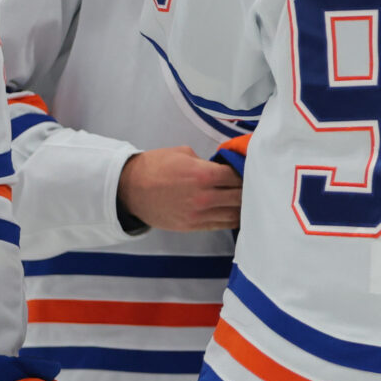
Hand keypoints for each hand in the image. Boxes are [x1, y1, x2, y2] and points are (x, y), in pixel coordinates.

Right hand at [118, 145, 241, 231]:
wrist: (131, 189)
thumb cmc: (155, 166)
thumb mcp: (183, 153)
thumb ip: (205, 162)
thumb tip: (220, 168)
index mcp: (203, 175)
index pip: (237, 176)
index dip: (243, 172)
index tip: (245, 171)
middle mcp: (204, 197)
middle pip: (240, 197)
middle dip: (246, 190)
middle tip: (249, 185)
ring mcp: (199, 215)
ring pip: (234, 214)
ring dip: (241, 207)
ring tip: (244, 200)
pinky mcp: (193, 226)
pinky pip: (221, 225)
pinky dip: (231, 219)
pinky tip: (235, 213)